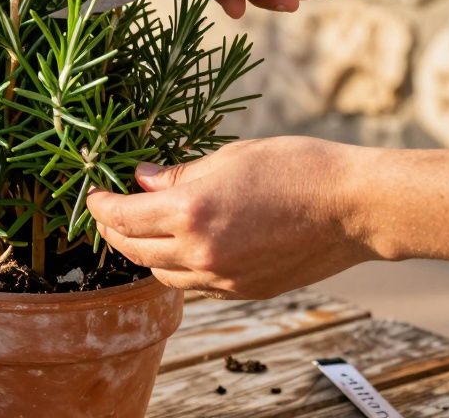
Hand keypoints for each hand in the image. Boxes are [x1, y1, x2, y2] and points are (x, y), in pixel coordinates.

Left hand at [86, 137, 375, 297]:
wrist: (354, 208)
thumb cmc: (297, 168)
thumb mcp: (229, 157)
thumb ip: (179, 174)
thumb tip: (142, 180)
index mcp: (191, 214)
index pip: (124, 219)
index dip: (101, 207)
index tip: (94, 196)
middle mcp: (200, 254)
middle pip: (135, 252)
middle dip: (115, 232)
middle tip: (110, 212)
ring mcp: (223, 278)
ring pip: (163, 275)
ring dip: (146, 253)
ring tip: (145, 229)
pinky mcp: (245, 291)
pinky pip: (196, 285)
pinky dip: (180, 268)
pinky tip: (185, 246)